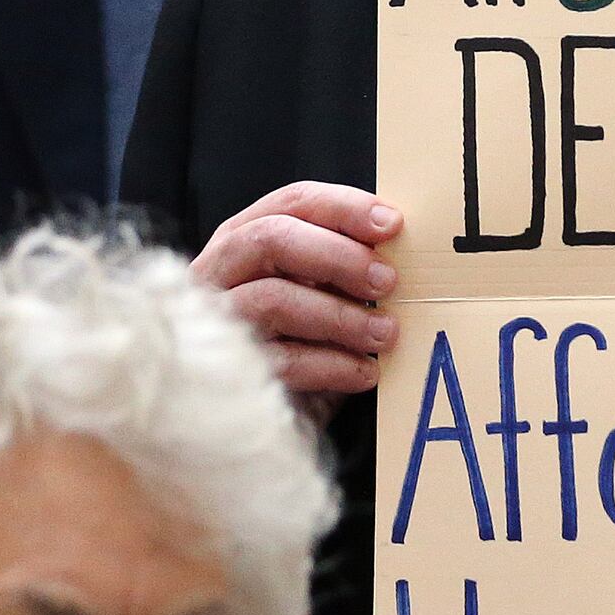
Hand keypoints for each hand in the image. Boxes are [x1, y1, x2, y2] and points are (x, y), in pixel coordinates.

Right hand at [194, 181, 401, 397]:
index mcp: (244, 236)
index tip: (392, 225)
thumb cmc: (292, 335)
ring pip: (275, 299)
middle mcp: (221, 269)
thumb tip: (396, 248)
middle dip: (338, 256)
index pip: (293, 203)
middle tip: (387, 281)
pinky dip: (333, 365)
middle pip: (272, 239)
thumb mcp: (314, 290)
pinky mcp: (229, 369)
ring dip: (341, 315)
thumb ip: (339, 264)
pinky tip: (365, 372)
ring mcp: (218, 319)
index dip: (344, 208)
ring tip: (386, 334)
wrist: (252, 411)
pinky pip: (283, 360)